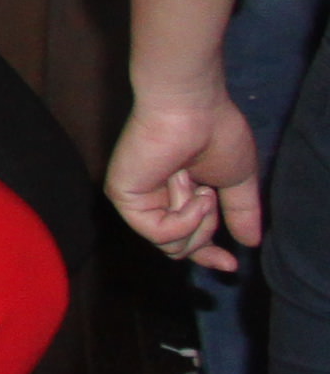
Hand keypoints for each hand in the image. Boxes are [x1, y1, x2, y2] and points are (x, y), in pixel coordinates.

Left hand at [110, 90, 267, 270]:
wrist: (193, 109)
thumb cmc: (215, 133)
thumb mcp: (237, 181)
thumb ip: (241, 212)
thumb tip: (251, 242)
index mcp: (176, 196)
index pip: (184, 239)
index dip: (207, 256)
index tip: (231, 265)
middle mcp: (152, 199)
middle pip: (180, 249)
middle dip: (206, 231)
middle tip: (209, 196)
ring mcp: (136, 199)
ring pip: (173, 246)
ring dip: (198, 220)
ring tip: (198, 185)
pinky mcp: (123, 196)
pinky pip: (160, 234)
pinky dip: (185, 220)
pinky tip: (192, 192)